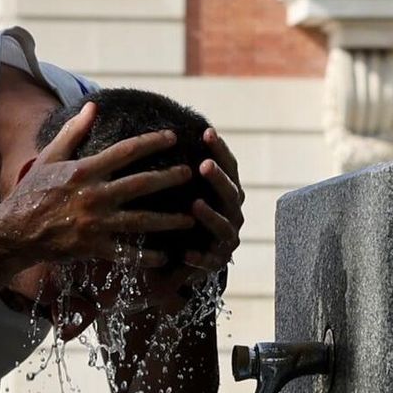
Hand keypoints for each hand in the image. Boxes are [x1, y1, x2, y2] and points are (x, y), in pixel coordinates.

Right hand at [0, 103, 196, 265]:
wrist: (14, 231)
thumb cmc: (32, 192)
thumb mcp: (50, 158)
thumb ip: (73, 132)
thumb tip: (93, 106)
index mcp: (86, 170)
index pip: (126, 151)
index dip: (152, 142)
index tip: (173, 137)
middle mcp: (95, 195)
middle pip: (142, 184)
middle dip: (170, 178)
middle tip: (190, 174)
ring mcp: (96, 223)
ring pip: (142, 220)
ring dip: (169, 220)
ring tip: (191, 219)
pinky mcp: (94, 247)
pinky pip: (126, 252)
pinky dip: (146, 257)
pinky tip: (165, 257)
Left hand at [137, 127, 244, 311]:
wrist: (175, 259)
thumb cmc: (176, 215)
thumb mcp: (176, 190)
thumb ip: (176, 165)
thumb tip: (160, 129)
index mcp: (226, 193)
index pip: (229, 167)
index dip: (221, 150)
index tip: (206, 133)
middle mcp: (232, 213)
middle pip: (231, 194)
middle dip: (219, 180)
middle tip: (204, 166)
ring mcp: (226, 240)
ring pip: (224, 227)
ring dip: (211, 215)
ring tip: (196, 205)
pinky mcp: (215, 263)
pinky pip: (210, 261)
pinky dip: (199, 257)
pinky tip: (186, 253)